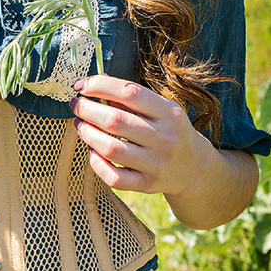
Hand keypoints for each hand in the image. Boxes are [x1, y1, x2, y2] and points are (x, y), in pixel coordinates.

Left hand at [70, 74, 213, 196]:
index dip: (100, 85)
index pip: (130, 92)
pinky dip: (96, 162)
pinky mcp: (147, 185)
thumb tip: (92, 87)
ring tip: (80, 124)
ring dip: (87, 133)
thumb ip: (131, 99)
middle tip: (75, 105)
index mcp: (169, 113)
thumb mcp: (161, 109)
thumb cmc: (169, 130)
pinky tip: (92, 150)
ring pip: (110, 149)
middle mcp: (165, 138)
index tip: (81, 86)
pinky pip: (113, 177)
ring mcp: (156, 164)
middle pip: (115, 121)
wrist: (195, 168)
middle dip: (87, 109)